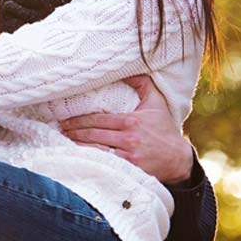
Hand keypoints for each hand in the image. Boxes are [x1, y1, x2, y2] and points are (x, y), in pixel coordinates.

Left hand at [59, 74, 194, 184]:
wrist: (178, 159)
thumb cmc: (165, 130)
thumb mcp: (157, 103)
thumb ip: (143, 84)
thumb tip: (128, 69)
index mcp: (131, 122)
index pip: (98, 119)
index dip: (79, 120)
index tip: (66, 121)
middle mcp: (128, 139)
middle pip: (93, 134)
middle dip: (74, 132)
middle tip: (61, 130)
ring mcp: (128, 157)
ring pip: (96, 150)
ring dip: (78, 147)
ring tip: (65, 142)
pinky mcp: (129, 170)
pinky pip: (105, 164)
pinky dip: (91, 160)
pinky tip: (80, 158)